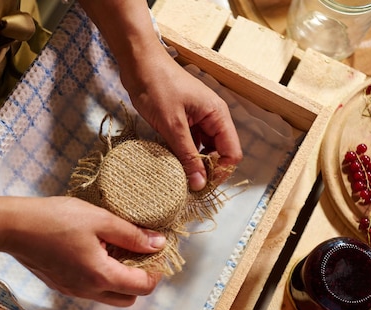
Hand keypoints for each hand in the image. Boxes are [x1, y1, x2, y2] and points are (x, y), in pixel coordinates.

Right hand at [4, 196, 165, 306]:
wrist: (14, 227)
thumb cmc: (56, 219)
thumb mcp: (100, 220)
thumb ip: (132, 235)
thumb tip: (158, 243)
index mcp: (102, 276)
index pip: (143, 287)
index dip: (156, 271)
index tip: (156, 251)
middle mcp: (89, 291)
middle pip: (128, 298)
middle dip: (140, 279)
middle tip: (139, 252)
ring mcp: (73, 291)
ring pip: (109, 296)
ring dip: (120, 279)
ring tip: (116, 249)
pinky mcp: (61, 285)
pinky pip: (91, 290)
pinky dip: (101, 277)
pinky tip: (95, 252)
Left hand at [78, 0, 242, 190]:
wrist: (138, 64)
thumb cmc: (157, 87)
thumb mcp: (172, 125)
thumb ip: (187, 155)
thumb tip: (200, 184)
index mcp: (217, 115)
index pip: (232, 153)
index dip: (220, 172)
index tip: (202, 186)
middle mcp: (212, 119)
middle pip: (219, 154)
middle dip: (206, 171)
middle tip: (188, 186)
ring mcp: (197, 120)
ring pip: (203, 151)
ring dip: (193, 165)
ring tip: (178, 177)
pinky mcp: (183, 122)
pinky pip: (189, 144)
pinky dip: (183, 155)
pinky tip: (171, 163)